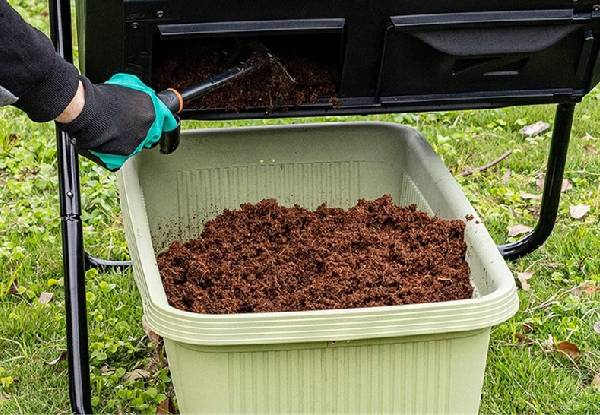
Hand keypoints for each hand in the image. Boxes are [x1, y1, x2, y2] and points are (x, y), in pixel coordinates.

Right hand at [56, 74, 177, 170]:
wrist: (85, 111)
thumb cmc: (100, 98)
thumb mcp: (127, 88)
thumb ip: (141, 98)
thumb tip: (146, 99)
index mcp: (150, 110)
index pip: (164, 119)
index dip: (159, 121)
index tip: (159, 123)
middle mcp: (148, 127)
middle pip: (151, 133)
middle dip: (142, 130)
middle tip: (125, 124)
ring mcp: (138, 140)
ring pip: (138, 143)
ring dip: (129, 139)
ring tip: (113, 130)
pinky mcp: (126, 152)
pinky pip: (126, 153)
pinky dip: (118, 148)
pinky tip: (109, 139)